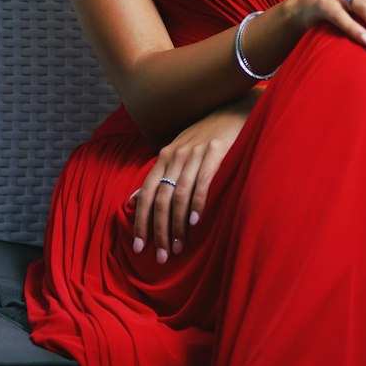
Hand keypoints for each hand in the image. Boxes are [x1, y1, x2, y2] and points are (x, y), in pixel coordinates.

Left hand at [130, 95, 257, 262]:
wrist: (232, 108)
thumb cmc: (205, 136)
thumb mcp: (177, 153)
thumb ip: (157, 176)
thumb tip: (133, 200)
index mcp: (164, 157)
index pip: (146, 194)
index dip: (141, 221)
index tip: (139, 246)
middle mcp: (175, 155)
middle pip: (161, 198)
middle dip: (158, 230)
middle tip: (161, 256)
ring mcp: (195, 153)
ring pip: (179, 194)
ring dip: (177, 224)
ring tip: (178, 247)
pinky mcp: (216, 151)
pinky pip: (202, 181)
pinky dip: (197, 203)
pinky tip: (194, 222)